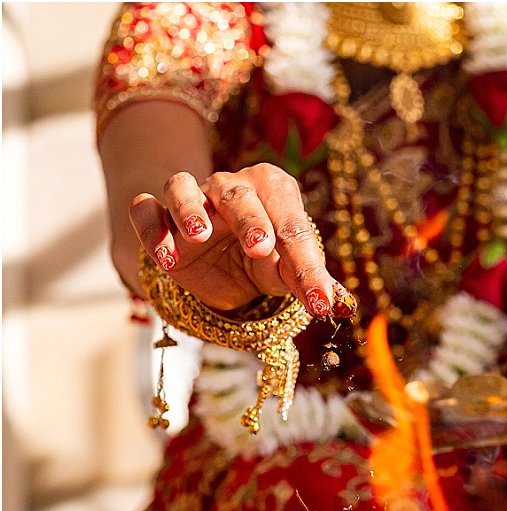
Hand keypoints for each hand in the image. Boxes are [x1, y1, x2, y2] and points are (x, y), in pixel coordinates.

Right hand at [129, 163, 342, 314]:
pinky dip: (152, 228)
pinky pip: (146, 211)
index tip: (318, 301)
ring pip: (182, 186)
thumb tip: (335, 304)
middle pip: (239, 194)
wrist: (222, 266)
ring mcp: (193, 197)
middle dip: (250, 218)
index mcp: (275, 192)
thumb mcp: (285, 272)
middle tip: (261, 247)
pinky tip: (167, 257)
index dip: (306, 265)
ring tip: (199, 235)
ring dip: (189, 208)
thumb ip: (305, 281)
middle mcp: (234, 186)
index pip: (292, 226)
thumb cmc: (264, 259)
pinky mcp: (159, 217)